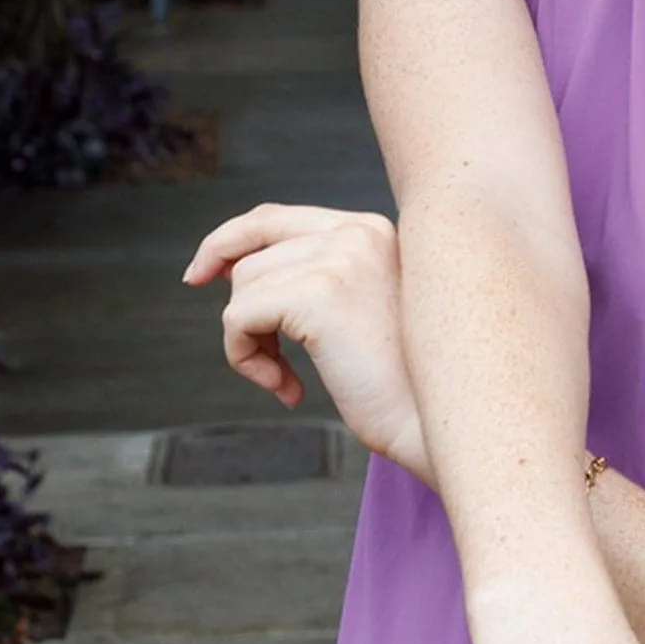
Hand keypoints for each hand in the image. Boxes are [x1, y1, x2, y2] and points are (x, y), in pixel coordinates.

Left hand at [182, 204, 430, 477]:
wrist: (446, 425)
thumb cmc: (406, 388)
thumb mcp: (363, 316)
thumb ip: (317, 281)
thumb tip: (235, 271)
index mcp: (375, 230)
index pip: (276, 218)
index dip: (229, 241)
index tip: (199, 274)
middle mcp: (359, 231)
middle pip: (253, 254)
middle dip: (241, 307)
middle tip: (250, 355)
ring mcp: (342, 257)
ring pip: (244, 289)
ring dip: (250, 342)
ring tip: (289, 381)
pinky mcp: (320, 293)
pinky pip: (239, 318)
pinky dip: (246, 359)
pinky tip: (289, 391)